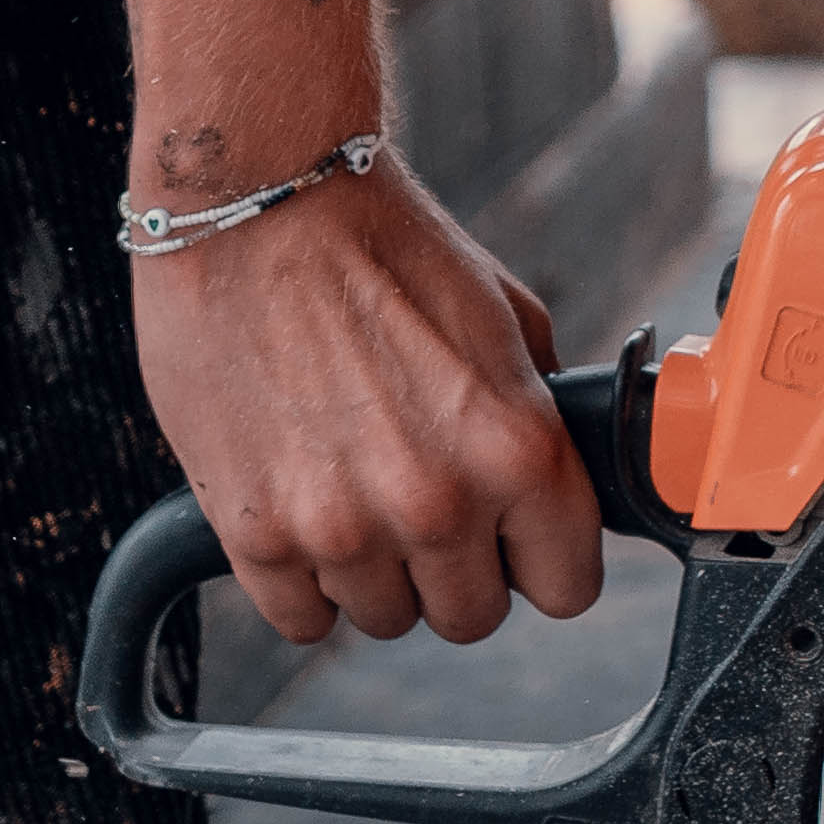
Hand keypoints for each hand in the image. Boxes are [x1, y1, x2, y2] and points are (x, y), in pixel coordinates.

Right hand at [127, 164, 600, 649]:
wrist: (259, 205)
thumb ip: (537, 415)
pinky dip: (303, 580)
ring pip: (383, 617)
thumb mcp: (505, 319)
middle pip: (472, 616)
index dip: (544, 563)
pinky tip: (304, 507)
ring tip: (355, 482)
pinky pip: (301, 618)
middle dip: (458, 568)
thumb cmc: (382, 247)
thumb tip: (554, 482)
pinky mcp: (255, 535)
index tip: (520, 544)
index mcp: (516, 448)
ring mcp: (341, 528)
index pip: (568, 588)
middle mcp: (435, 503)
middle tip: (428, 504)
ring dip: (377, 569)